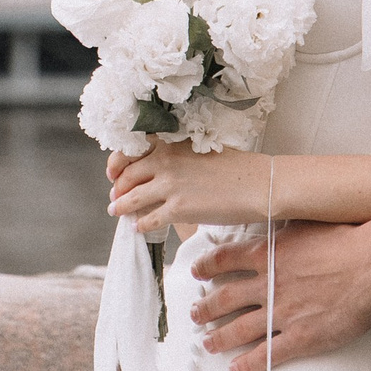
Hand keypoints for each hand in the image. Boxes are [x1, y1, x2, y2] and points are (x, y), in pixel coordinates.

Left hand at [107, 143, 268, 234]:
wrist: (256, 183)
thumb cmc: (234, 166)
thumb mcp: (199, 149)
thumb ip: (176, 155)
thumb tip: (159, 168)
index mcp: (171, 143)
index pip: (130, 150)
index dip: (117, 163)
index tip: (114, 173)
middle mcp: (166, 161)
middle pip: (127, 174)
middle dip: (118, 187)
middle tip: (115, 195)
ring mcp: (170, 185)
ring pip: (132, 197)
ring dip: (121, 206)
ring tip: (116, 211)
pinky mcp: (178, 209)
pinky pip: (148, 218)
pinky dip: (140, 223)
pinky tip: (138, 226)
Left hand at [191, 218, 370, 370]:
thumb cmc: (348, 239)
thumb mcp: (308, 224)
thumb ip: (285, 233)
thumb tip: (275, 231)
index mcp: (270, 252)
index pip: (227, 259)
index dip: (208, 266)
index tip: (197, 272)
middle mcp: (270, 283)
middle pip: (226, 298)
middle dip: (206, 307)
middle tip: (195, 313)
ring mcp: (283, 313)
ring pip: (240, 329)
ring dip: (219, 337)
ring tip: (208, 342)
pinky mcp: (300, 338)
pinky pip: (267, 355)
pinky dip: (248, 363)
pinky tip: (237, 367)